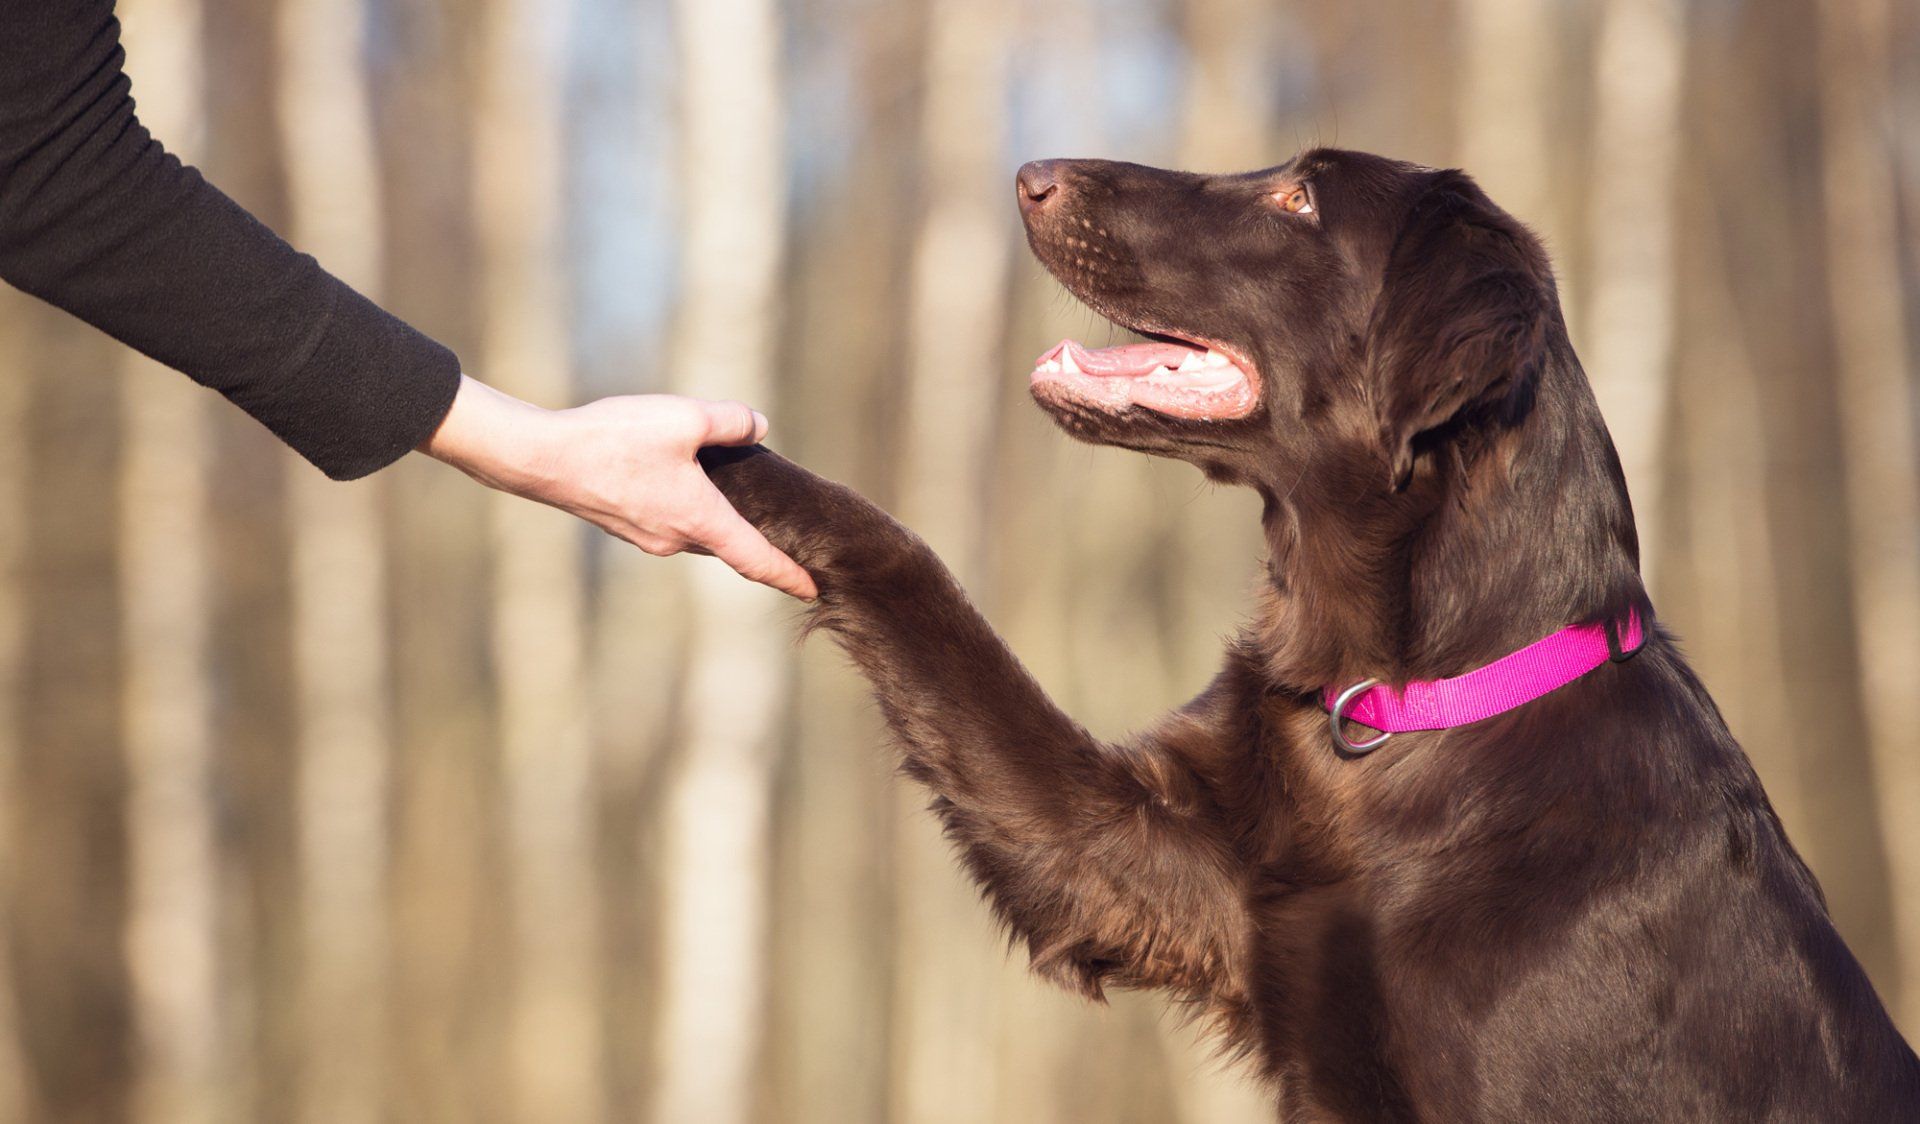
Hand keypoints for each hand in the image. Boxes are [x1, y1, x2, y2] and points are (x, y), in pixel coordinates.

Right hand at [419, 375, 817, 599]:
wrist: (542, 459)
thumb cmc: (614, 439)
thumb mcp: (684, 417)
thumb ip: (730, 421)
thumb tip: (758, 425)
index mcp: (700, 519)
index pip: (757, 559)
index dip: (790, 576)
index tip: (814, 591)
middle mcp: (676, 539)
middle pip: (731, 544)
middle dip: (759, 541)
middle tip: (790, 532)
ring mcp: (648, 537)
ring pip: (700, 532)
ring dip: (722, 520)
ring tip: (741, 497)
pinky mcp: (626, 525)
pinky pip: (673, 522)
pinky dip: (692, 510)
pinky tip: (688, 480)